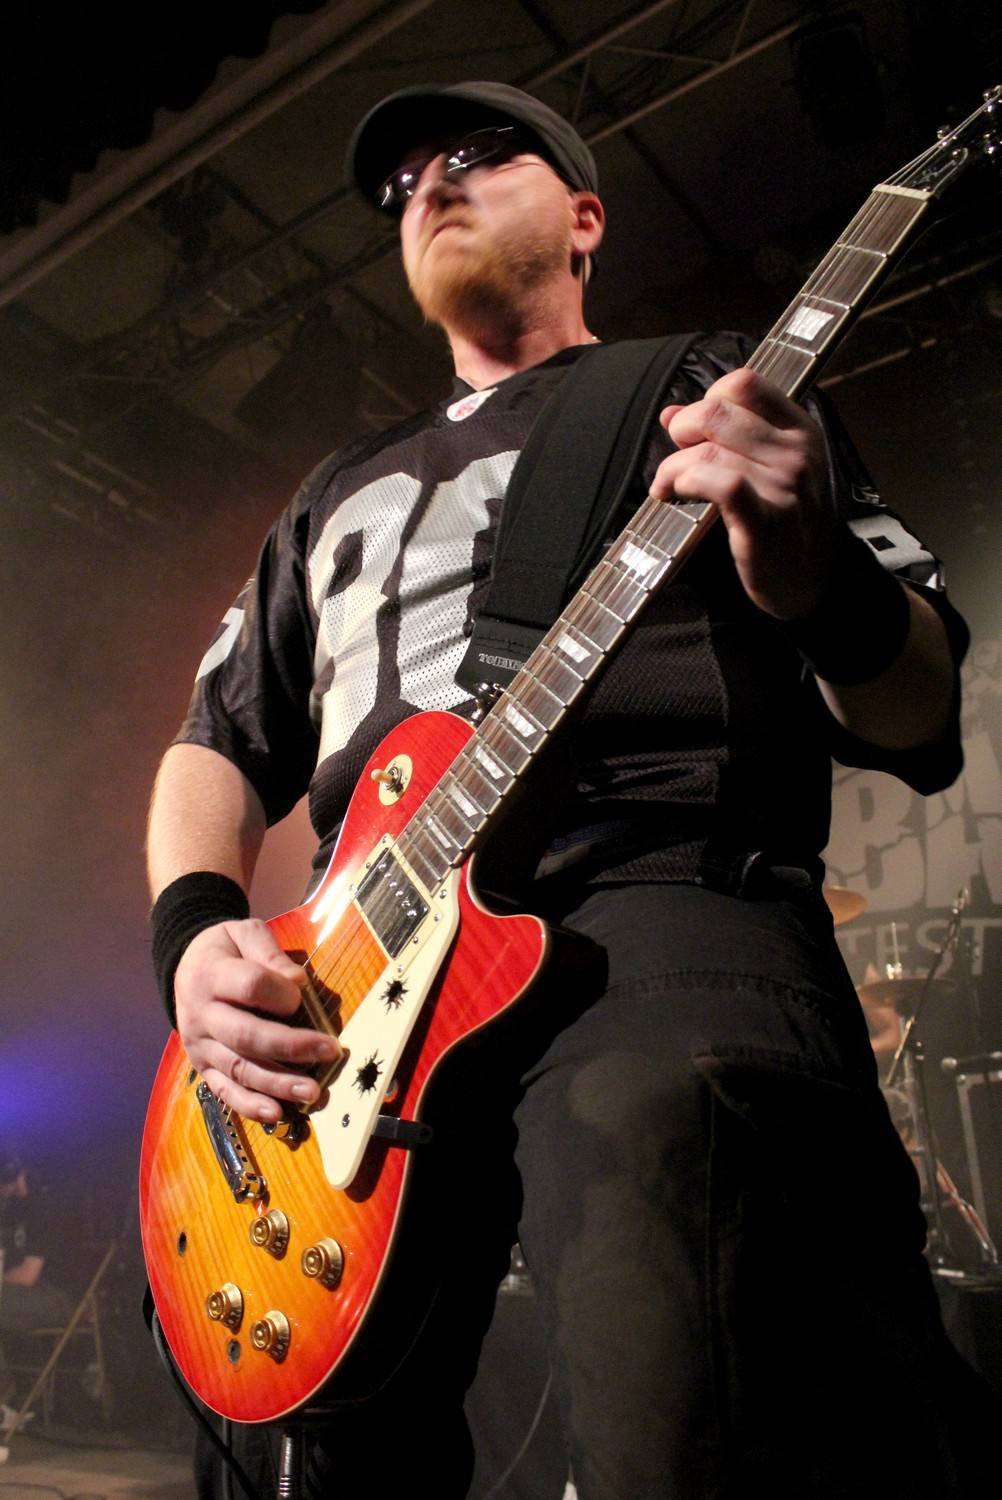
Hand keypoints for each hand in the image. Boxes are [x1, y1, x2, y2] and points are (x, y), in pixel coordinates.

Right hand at [174, 918, 340, 1123]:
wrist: (185, 967)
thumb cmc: (225, 950)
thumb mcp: (244, 933)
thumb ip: (269, 952)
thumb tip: (297, 982)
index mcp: (211, 974)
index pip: (249, 986)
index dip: (280, 993)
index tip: (301, 995)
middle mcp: (201, 1014)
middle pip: (246, 1035)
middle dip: (290, 1047)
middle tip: (329, 1051)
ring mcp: (200, 1045)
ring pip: (239, 1068)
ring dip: (277, 1083)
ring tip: (312, 1091)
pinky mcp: (203, 1067)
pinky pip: (225, 1091)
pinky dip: (250, 1105)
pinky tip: (277, 1113)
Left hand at [651, 368, 836, 619]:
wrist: (811, 583)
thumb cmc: (784, 522)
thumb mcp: (767, 468)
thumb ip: (722, 435)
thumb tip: (670, 412)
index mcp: (799, 429)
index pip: (743, 383)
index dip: (708, 400)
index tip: (699, 432)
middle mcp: (796, 452)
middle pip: (717, 412)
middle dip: (682, 431)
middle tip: (676, 460)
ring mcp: (784, 487)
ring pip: (707, 452)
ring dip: (672, 468)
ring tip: (667, 487)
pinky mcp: (765, 522)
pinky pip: (720, 484)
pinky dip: (686, 483)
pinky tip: (674, 496)